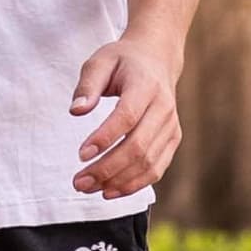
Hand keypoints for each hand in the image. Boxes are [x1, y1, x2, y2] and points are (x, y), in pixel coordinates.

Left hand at [70, 36, 184, 197]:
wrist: (157, 59)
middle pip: (138, 146)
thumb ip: (87, 85)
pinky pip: (158, 167)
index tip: (80, 155)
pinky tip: (110, 191)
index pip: (127, 116)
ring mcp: (171, 125)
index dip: (105, 138)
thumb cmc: (123, 61)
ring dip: (118, 180)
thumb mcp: (99, 62)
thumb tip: (76, 111)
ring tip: (88, 188)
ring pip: (148, 161)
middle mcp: (164, 107)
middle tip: (78, 182)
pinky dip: (135, 184)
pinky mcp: (173, 138)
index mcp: (145, 85)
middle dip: (107, 168)